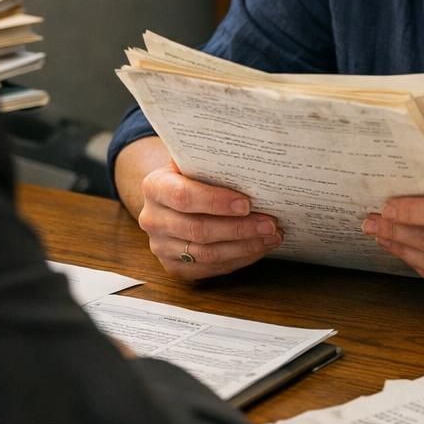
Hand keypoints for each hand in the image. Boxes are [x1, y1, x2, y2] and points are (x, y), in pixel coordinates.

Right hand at [118, 137, 283, 279]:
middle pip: (199, 229)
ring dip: (244, 247)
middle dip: (240, 228)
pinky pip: (209, 269)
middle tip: (270, 224)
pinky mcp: (174, 267)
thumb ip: (209, 159)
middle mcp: (152, 219)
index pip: (184, 197)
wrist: (168, 199)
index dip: (216, 202)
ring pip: (207, 254)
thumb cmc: (190, 176)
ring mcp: (161, 246)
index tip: (247, 203)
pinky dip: (238, 260)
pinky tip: (258, 248)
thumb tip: (249, 154)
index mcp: (154, 186)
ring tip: (271, 236)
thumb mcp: (192, 161)